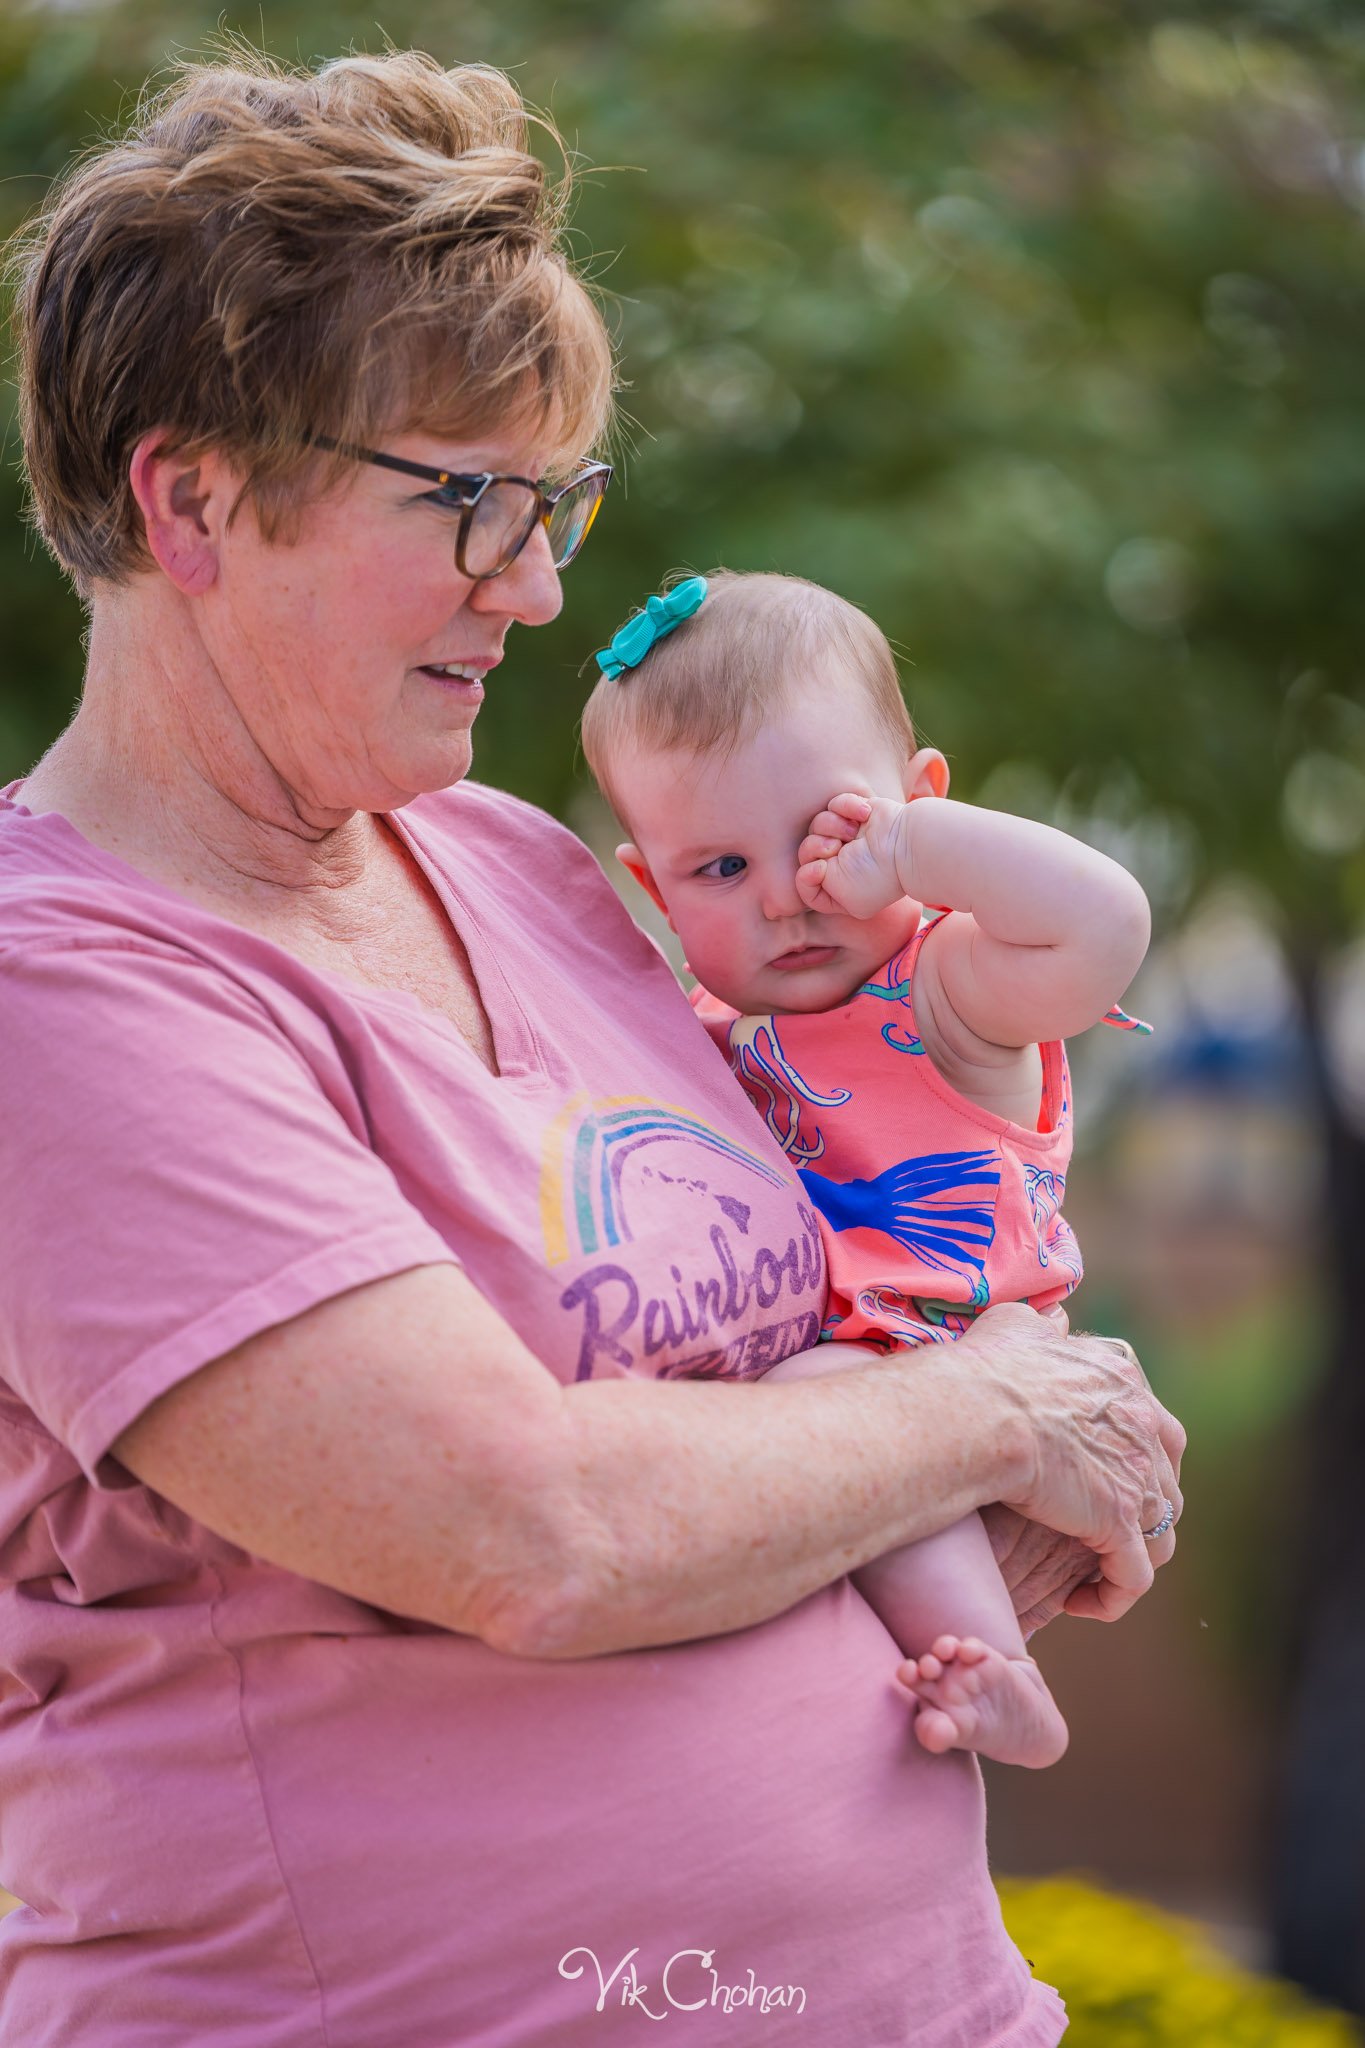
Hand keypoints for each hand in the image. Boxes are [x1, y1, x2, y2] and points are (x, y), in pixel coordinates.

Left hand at [796, 792, 908, 917]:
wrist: (906, 845)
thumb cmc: (877, 877)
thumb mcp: (844, 900)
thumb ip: (814, 891)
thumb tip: (810, 866)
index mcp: (837, 886)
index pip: (804, 880)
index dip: (805, 875)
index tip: (819, 869)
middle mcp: (842, 861)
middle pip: (806, 850)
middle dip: (815, 847)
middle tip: (836, 848)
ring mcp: (848, 836)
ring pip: (817, 824)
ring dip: (831, 826)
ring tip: (852, 832)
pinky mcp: (856, 812)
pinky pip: (834, 803)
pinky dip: (847, 807)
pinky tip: (864, 815)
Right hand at [960, 1303, 1184, 1622]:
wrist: (979, 1414)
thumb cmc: (985, 1370)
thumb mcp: (1016, 1326)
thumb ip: (1042, 1325)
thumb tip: (1053, 1320)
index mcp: (1122, 1377)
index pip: (1150, 1420)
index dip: (1132, 1450)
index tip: (1098, 1469)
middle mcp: (1145, 1424)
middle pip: (1164, 1477)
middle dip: (1141, 1503)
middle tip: (1100, 1522)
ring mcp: (1137, 1477)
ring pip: (1159, 1530)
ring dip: (1132, 1551)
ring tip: (1096, 1566)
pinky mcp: (1118, 1524)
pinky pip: (1133, 1578)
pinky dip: (1113, 1595)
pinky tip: (1081, 1602)